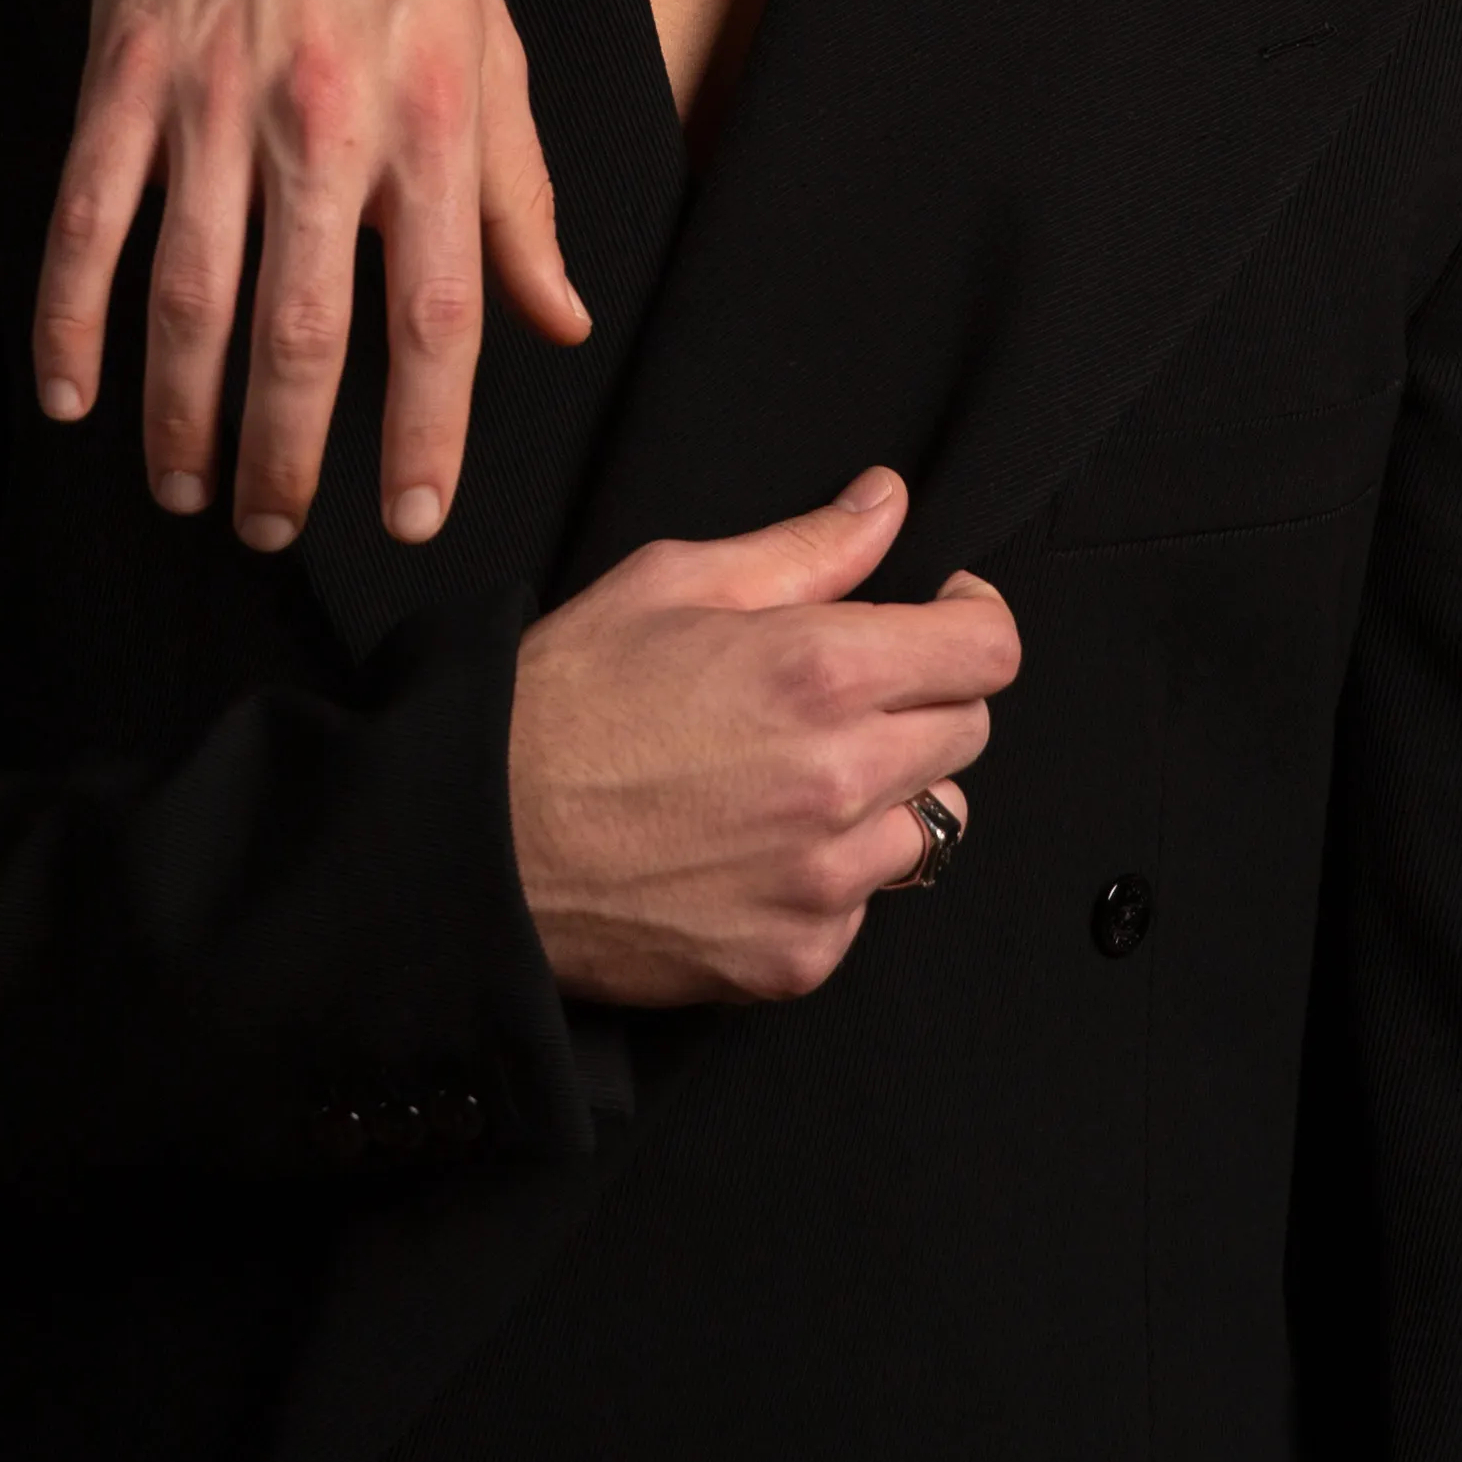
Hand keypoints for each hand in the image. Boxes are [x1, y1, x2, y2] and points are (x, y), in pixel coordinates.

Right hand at [47, 0, 589, 550]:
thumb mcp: (493, 49)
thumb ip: (520, 196)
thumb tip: (557, 320)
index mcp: (433, 121)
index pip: (440, 315)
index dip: (426, 432)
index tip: (410, 515)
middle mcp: (327, 119)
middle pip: (305, 331)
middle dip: (286, 454)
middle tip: (273, 530)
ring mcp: (214, 95)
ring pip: (191, 296)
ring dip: (180, 413)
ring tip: (185, 486)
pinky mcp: (125, 70)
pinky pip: (89, 218)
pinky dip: (71, 318)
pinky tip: (68, 392)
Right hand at [510, 468, 1019, 1006]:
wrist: (472, 846)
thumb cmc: (558, 707)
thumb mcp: (671, 584)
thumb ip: (804, 548)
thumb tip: (885, 504)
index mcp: (821, 672)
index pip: (989, 653)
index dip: (972, 625)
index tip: (942, 621)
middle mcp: (840, 779)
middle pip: (970, 734)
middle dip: (926, 702)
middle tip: (847, 697)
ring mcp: (823, 881)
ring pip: (931, 826)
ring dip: (888, 797)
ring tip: (796, 779)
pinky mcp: (795, 957)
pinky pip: (864, 908)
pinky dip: (831, 880)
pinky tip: (757, 849)